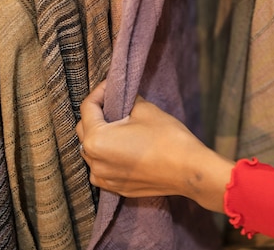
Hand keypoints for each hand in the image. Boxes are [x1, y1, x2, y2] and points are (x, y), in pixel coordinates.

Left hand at [76, 81, 233, 212]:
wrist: (188, 170)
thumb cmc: (168, 139)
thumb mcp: (146, 110)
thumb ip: (127, 101)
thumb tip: (122, 97)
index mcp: (97, 139)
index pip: (88, 108)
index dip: (100, 92)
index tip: (112, 86)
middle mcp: (94, 161)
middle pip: (85, 130)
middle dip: (97, 115)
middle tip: (116, 103)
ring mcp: (104, 178)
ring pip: (92, 151)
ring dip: (101, 136)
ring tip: (121, 126)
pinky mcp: (115, 187)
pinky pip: (103, 167)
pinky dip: (108, 155)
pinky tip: (125, 147)